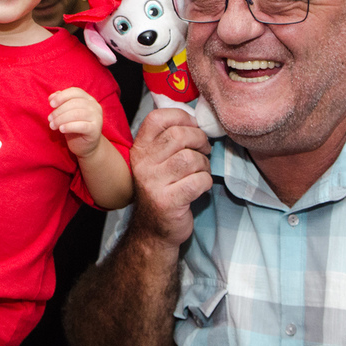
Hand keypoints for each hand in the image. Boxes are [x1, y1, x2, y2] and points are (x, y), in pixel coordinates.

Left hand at [48, 87, 103, 158]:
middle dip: (59, 110)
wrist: (86, 146)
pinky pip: (82, 126)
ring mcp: (97, 118)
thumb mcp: (67, 114)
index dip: (62, 96)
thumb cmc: (74, 128)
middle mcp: (95, 106)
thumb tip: (52, 96)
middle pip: (74, 103)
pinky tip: (61, 129)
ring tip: (52, 125)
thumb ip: (61, 103)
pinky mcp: (95, 130)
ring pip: (77, 114)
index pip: (75, 91)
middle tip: (50, 119)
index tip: (51, 104)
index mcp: (88, 99)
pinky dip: (69, 126)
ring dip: (61, 119)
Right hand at [129, 107, 212, 246]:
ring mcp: (153, 183)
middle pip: (179, 135)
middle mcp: (143, 164)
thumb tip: (196, 117)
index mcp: (140, 149)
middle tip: (204, 149)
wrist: (154, 230)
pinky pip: (199, 181)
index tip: (193, 125)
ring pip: (191, 158)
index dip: (181, 116)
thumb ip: (168, 139)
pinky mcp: (168, 201)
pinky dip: (206, 182)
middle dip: (200, 140)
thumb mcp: (157, 161)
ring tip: (201, 171)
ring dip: (204, 164)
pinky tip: (200, 187)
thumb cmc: (162, 190)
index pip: (157, 118)